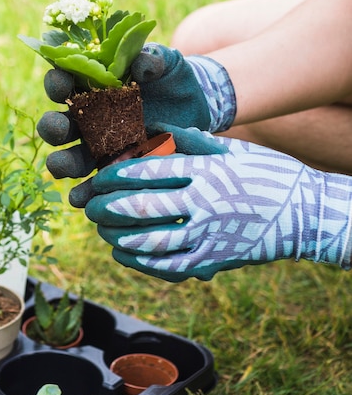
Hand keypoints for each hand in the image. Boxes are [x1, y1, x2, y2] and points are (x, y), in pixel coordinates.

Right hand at [37, 44, 235, 204]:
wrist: (195, 107)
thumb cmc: (172, 77)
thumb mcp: (166, 61)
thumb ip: (152, 58)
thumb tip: (142, 65)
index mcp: (92, 85)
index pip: (65, 82)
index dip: (58, 83)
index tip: (63, 85)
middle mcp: (87, 116)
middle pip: (58, 123)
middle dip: (53, 126)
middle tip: (59, 129)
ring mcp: (98, 146)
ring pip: (69, 157)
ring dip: (61, 163)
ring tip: (60, 168)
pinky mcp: (114, 169)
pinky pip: (94, 185)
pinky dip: (85, 193)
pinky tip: (81, 200)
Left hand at [85, 134, 351, 280]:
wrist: (304, 214)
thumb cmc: (266, 173)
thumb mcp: (232, 149)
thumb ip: (190, 140)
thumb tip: (153, 128)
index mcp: (206, 172)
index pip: (150, 172)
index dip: (117, 175)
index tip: (97, 176)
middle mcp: (205, 205)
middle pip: (143, 208)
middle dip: (108, 207)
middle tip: (89, 206)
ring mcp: (210, 237)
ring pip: (152, 242)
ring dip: (119, 237)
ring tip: (101, 230)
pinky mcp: (215, 262)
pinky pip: (171, 267)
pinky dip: (141, 262)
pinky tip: (123, 253)